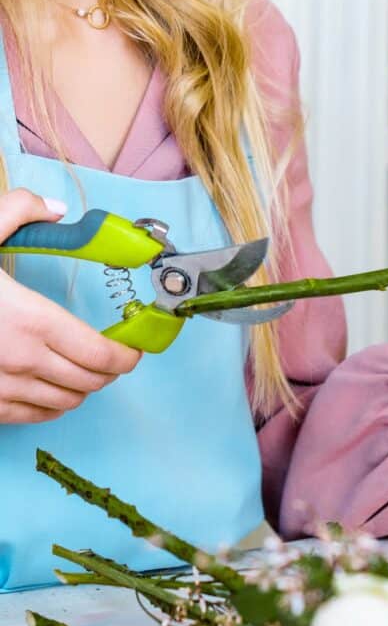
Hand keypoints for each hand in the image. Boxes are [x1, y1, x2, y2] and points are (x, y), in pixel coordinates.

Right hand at [0, 189, 140, 422]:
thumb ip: (16, 212)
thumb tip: (55, 208)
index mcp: (29, 320)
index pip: (102, 355)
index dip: (127, 355)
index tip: (133, 346)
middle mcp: (21, 362)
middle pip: (91, 381)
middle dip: (109, 369)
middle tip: (112, 354)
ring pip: (66, 403)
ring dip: (82, 387)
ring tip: (83, 368)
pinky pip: (32, 417)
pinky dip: (51, 405)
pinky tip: (49, 387)